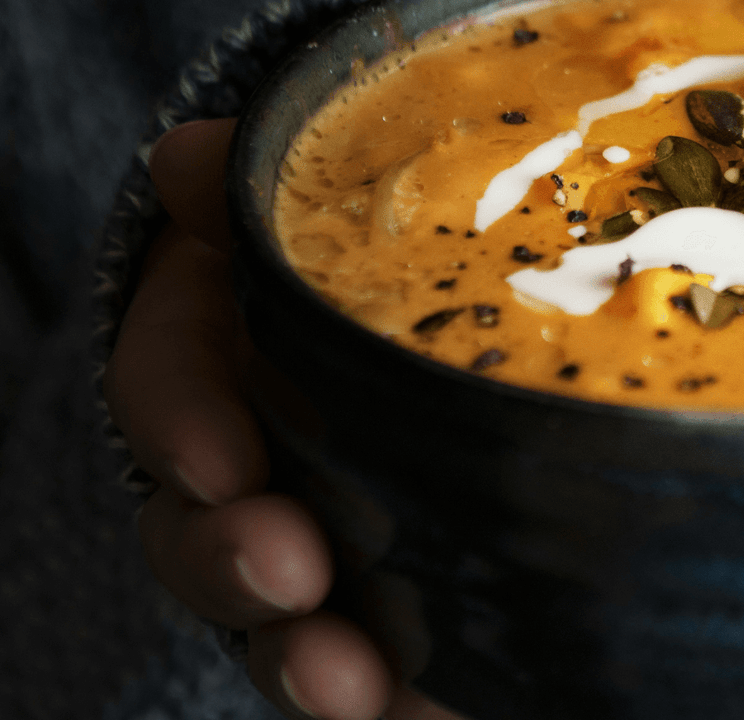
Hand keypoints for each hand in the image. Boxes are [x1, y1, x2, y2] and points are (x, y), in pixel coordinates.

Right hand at [107, 118, 461, 719]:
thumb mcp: (336, 213)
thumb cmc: (396, 261)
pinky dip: (391, 706)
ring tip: (347, 684)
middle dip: (230, 560)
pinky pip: (381, 682)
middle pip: (206, 535)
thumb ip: (264, 190)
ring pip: (280, 630)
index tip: (218, 458)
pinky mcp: (407, 620)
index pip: (174, 392)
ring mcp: (331, 555)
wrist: (493, 328)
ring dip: (301, 660)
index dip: (182, 425)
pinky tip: (420, 714)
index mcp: (237, 366)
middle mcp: (262, 474)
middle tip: (285, 572)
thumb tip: (190, 155)